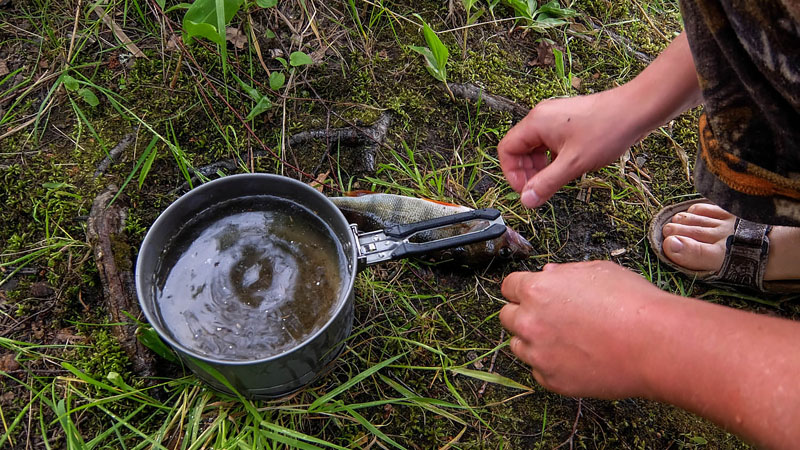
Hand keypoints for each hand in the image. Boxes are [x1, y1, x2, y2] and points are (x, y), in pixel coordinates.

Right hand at [498, 91, 646, 208]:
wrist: (637, 109)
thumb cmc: (607, 130)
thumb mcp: (573, 164)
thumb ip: (546, 183)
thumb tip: (526, 200)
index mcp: (536, 123)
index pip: (507, 150)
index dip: (512, 174)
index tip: (526, 191)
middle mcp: (542, 117)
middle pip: (520, 149)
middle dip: (527, 172)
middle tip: (540, 190)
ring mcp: (555, 118)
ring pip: (536, 147)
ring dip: (540, 167)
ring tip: (554, 181)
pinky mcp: (568, 122)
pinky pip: (550, 143)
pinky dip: (553, 159)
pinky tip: (567, 169)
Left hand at [499, 261, 667, 398]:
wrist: (655, 344)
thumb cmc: (632, 303)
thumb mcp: (597, 271)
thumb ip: (564, 273)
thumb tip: (547, 275)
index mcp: (538, 290)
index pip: (509, 286)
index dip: (521, 289)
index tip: (530, 294)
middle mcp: (531, 322)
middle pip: (507, 317)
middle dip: (524, 314)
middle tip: (549, 317)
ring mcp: (539, 355)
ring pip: (519, 346)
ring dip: (534, 341)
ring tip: (566, 339)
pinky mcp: (552, 380)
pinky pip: (538, 371)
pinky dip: (551, 365)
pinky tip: (576, 357)